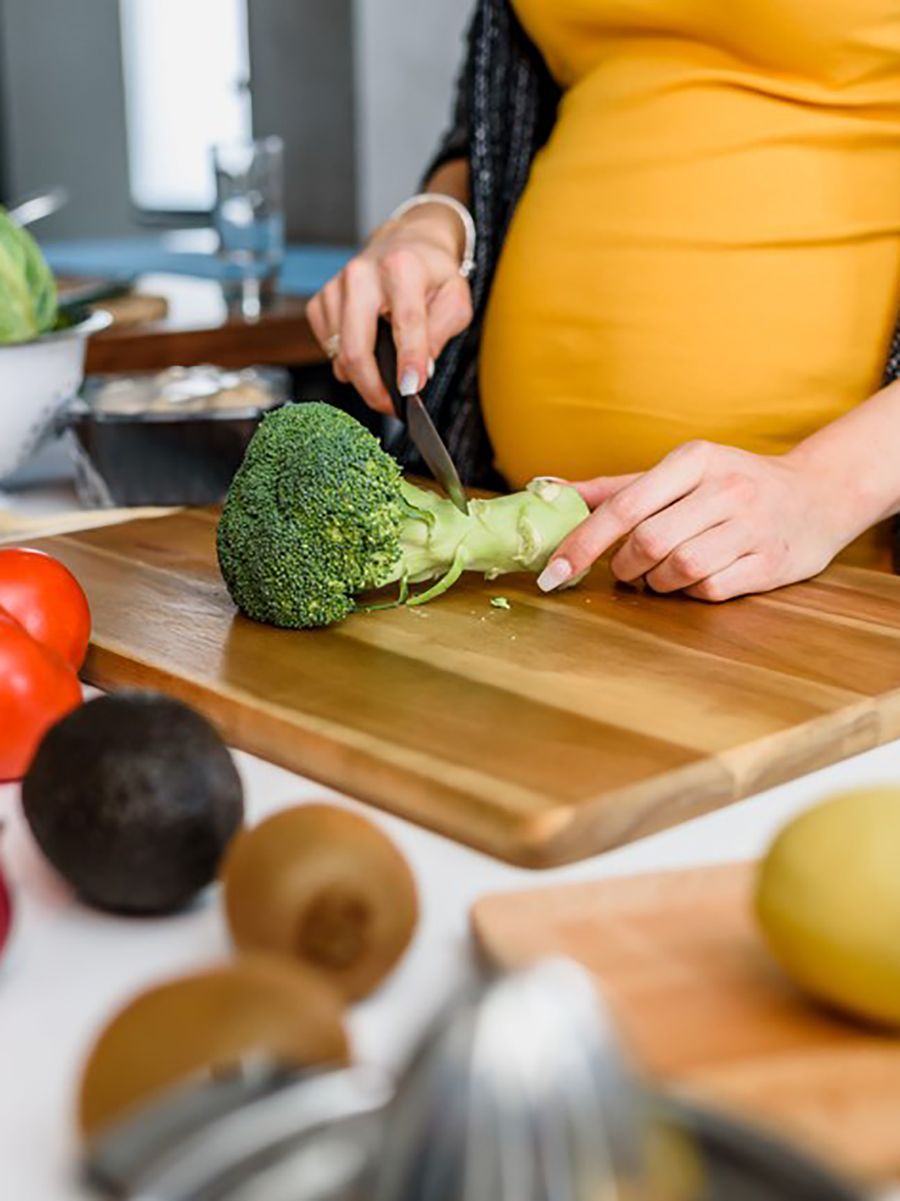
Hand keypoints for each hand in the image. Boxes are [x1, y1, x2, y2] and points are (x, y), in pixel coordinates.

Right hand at [306, 206, 472, 412]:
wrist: (405, 244)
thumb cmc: (432, 274)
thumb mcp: (455, 298)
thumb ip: (441, 332)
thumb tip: (421, 370)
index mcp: (401, 268)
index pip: (404, 322)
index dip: (408, 361)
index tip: (411, 390)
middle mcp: (362, 274)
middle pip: (356, 348)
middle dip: (374, 388)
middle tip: (392, 406)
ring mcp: (336, 288)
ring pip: (340, 355)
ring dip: (363, 377)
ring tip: (386, 372)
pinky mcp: (320, 301)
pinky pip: (329, 349)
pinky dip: (347, 361)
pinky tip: (368, 348)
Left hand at [537, 440, 859, 601]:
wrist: (818, 495)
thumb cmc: (732, 485)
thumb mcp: (679, 473)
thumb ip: (615, 487)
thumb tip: (550, 490)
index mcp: (694, 460)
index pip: (624, 506)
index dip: (582, 543)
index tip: (552, 572)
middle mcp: (726, 488)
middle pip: (649, 543)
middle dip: (624, 567)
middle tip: (626, 570)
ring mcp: (753, 525)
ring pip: (679, 570)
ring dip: (658, 583)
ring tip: (661, 575)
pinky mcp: (773, 562)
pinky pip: (712, 590)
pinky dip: (692, 593)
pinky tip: (697, 580)